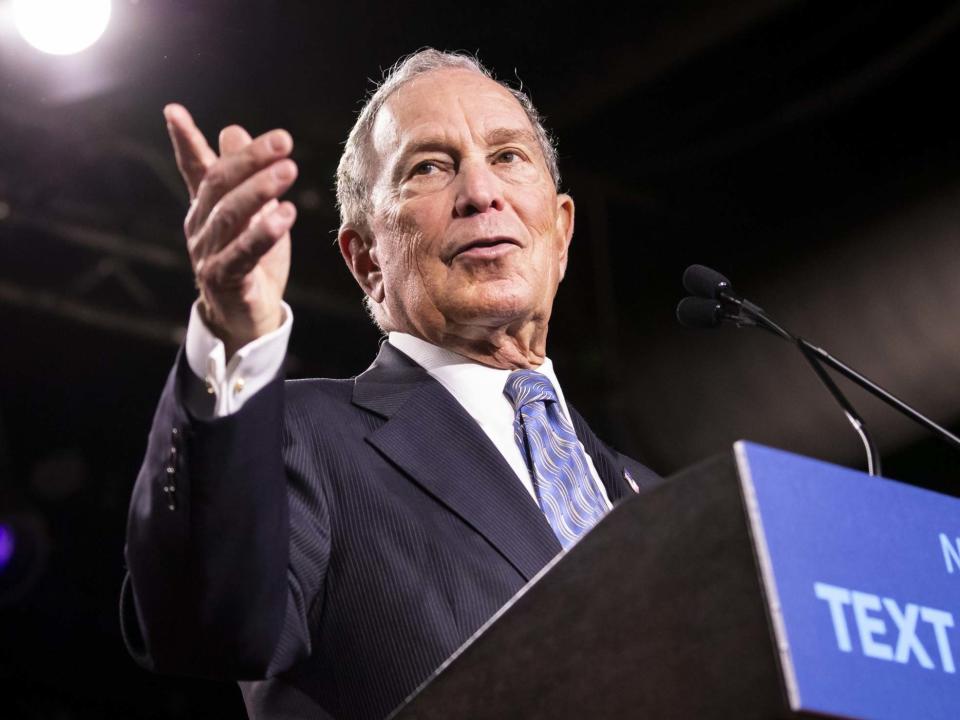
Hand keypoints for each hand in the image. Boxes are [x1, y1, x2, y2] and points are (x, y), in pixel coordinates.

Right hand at [164, 103, 297, 356]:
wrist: (247, 317)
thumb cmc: (251, 260)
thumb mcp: (250, 213)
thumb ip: (241, 176)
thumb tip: (233, 129)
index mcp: (204, 207)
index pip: (195, 168)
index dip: (184, 140)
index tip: (173, 110)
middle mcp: (201, 227)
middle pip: (220, 185)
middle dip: (249, 159)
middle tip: (283, 142)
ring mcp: (209, 253)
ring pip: (231, 216)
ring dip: (260, 190)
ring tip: (288, 171)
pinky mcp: (224, 279)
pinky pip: (242, 253)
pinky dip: (263, 233)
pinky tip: (286, 214)